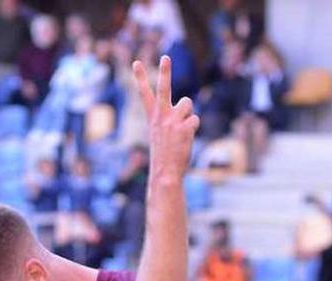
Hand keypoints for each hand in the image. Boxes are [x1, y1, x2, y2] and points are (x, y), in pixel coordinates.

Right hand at [132, 56, 198, 183]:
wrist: (165, 172)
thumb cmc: (164, 155)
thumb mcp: (160, 134)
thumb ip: (169, 117)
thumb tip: (187, 104)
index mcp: (152, 117)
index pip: (144, 94)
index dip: (140, 77)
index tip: (136, 62)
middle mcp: (160, 116)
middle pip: (163, 88)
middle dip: (164, 71)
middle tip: (165, 57)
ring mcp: (172, 121)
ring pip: (187, 104)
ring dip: (188, 114)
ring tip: (181, 130)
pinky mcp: (184, 127)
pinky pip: (195, 119)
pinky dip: (193, 128)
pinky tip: (186, 139)